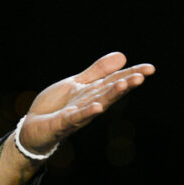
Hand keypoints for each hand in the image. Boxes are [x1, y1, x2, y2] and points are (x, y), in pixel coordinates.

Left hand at [17, 52, 154, 153]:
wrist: (33, 128)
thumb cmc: (56, 106)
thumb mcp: (76, 84)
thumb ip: (97, 72)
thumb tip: (123, 56)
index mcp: (92, 93)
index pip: (114, 81)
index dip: (131, 74)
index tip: (150, 68)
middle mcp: (88, 104)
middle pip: (108, 92)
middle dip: (125, 84)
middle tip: (142, 76)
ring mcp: (76, 115)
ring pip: (96, 103)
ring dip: (110, 95)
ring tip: (125, 85)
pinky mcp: (61, 123)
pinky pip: (74, 117)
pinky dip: (86, 112)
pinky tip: (98, 107)